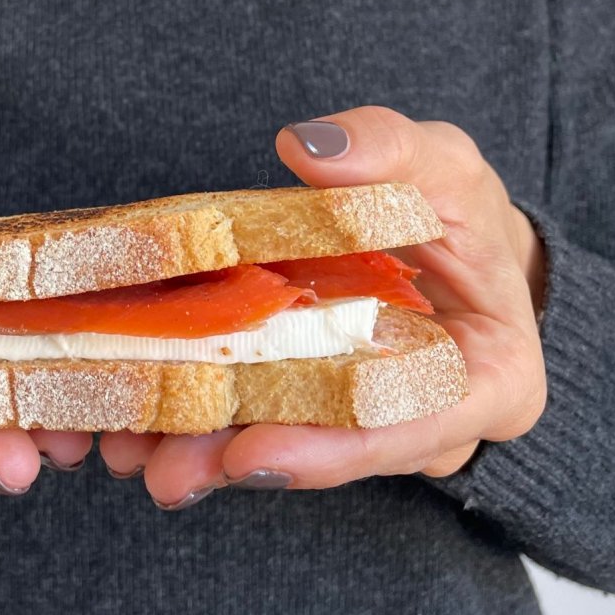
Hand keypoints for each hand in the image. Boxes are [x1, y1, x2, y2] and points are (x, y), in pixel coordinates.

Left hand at [100, 106, 546, 508]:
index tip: (252, 454)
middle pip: (325, 452)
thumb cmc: (457, 210)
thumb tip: (312, 145)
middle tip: (164, 470)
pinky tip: (127, 422)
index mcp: (486, 383)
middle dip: (238, 460)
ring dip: (198, 451)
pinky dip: (188, 416)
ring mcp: (355, 418)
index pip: (411, 428)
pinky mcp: (300, 397)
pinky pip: (247, 414)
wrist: (443, 243)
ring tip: (127, 450)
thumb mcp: (444, 166)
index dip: (330, 449)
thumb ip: (392, 151)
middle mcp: (421, 422)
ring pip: (278, 443)